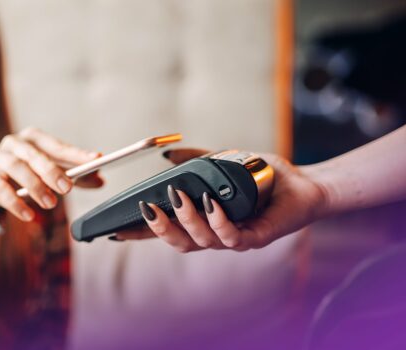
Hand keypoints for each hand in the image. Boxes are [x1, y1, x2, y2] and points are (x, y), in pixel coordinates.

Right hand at [0, 127, 102, 220]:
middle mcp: (13, 143)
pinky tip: (29, 215)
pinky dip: (15, 203)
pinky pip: (0, 188)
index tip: (96, 159)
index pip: (57, 145)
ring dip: (35, 186)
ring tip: (50, 203)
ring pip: (16, 168)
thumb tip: (100, 180)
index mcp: (33, 138)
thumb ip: (74, 176)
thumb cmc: (25, 173)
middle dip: (52, 171)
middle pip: (34, 154)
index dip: (76, 153)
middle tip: (67, 188)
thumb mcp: (49, 173)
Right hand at [115, 148, 327, 251]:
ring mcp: (236, 238)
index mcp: (204, 221)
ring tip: (178, 198)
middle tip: (146, 210)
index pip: (168, 231)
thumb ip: (194, 162)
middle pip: (179, 243)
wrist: (303, 181)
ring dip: (186, 221)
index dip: (143, 234)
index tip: (116, 230)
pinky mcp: (257, 237)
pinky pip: (233, 237)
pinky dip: (218, 222)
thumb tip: (165, 157)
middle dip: (159, 230)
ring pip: (202, 241)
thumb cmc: (263, 176)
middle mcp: (216, 234)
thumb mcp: (221, 164)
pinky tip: (211, 204)